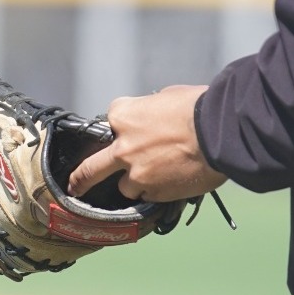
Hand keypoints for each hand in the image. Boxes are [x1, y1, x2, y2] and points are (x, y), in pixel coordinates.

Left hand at [67, 85, 227, 203]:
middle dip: (81, 178)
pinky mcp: (154, 193)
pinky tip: (170, 184)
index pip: (111, 120)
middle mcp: (122, 148)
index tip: (130, 128)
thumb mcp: (168, 97)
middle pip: (91, 168)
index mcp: (123, 117)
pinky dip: (155, 192)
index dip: (123, 124)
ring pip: (124, 186)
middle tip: (74, 186)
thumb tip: (156, 117)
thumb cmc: (198, 107)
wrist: (219, 133)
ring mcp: (136, 174)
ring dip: (134, 183)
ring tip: (154, 177)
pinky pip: (147, 197)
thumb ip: (152, 111)